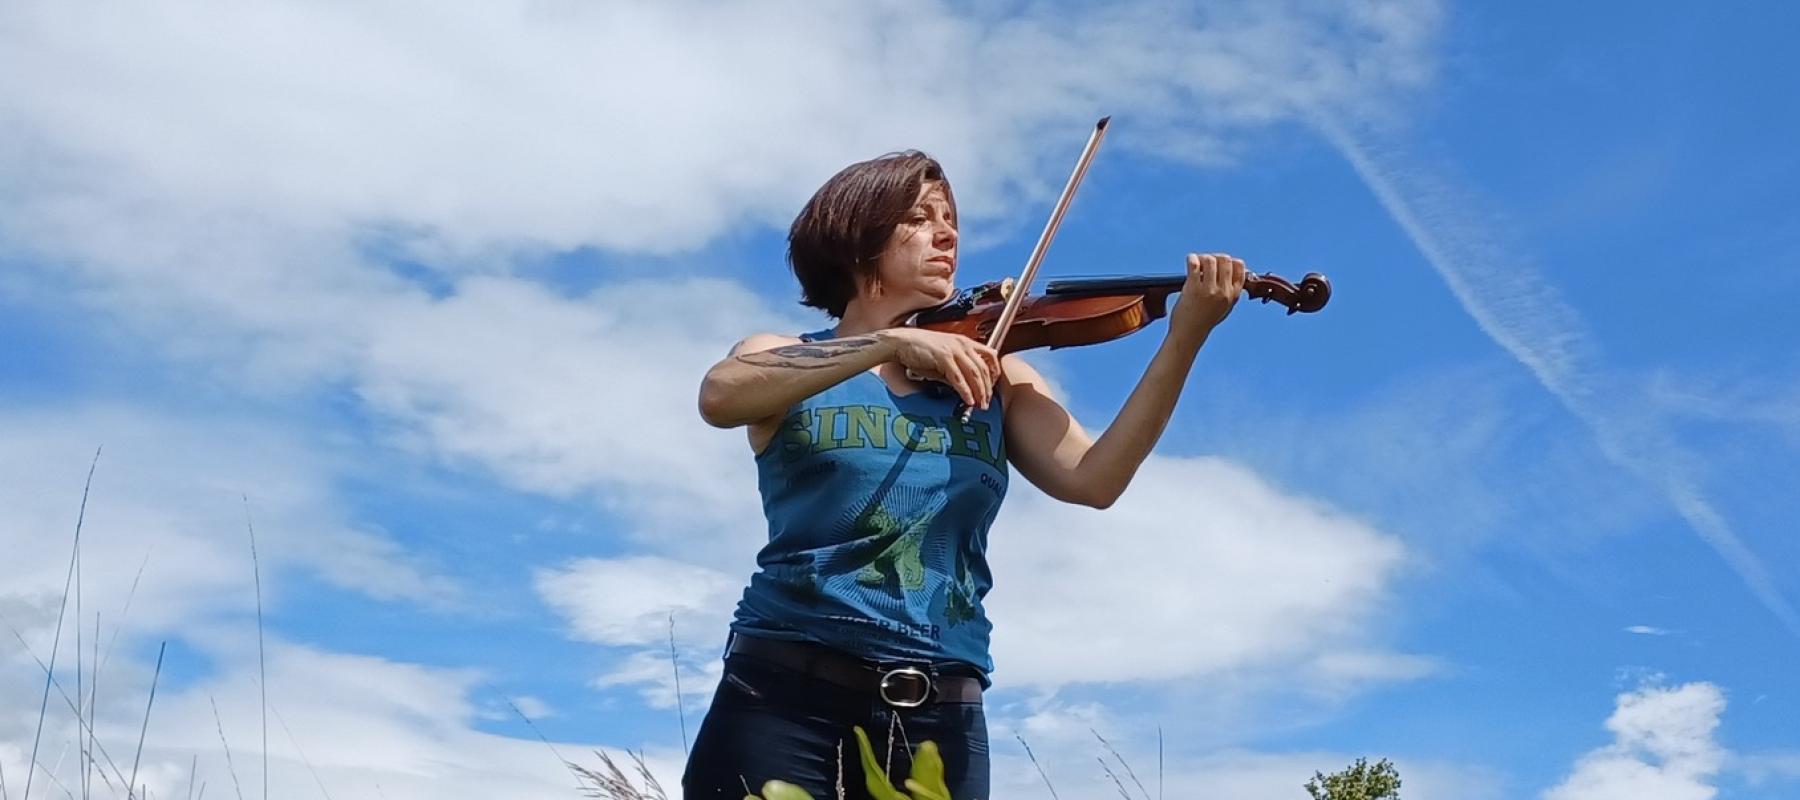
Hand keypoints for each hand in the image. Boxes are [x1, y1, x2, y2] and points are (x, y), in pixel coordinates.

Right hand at [877, 327, 1000, 409]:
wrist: (902, 342)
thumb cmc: (920, 349)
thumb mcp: (944, 359)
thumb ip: (956, 372)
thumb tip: (965, 388)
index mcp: (965, 342)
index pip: (991, 356)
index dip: (995, 373)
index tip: (992, 387)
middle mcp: (963, 344)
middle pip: (984, 368)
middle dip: (987, 388)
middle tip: (986, 402)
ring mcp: (954, 350)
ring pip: (975, 373)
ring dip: (979, 391)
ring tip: (980, 404)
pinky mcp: (944, 358)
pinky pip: (959, 378)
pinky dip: (965, 391)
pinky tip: (968, 400)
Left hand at [1169, 252, 1245, 340]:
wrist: (1189, 334)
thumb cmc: (1204, 320)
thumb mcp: (1224, 307)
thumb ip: (1230, 291)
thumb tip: (1235, 269)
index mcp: (1233, 295)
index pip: (1239, 267)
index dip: (1228, 261)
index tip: (1219, 264)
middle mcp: (1223, 291)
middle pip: (1225, 259)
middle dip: (1214, 257)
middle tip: (1205, 263)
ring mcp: (1209, 290)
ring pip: (1210, 260)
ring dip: (1202, 258)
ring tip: (1196, 264)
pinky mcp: (1193, 289)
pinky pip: (1194, 264)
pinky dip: (1192, 258)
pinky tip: (1190, 260)